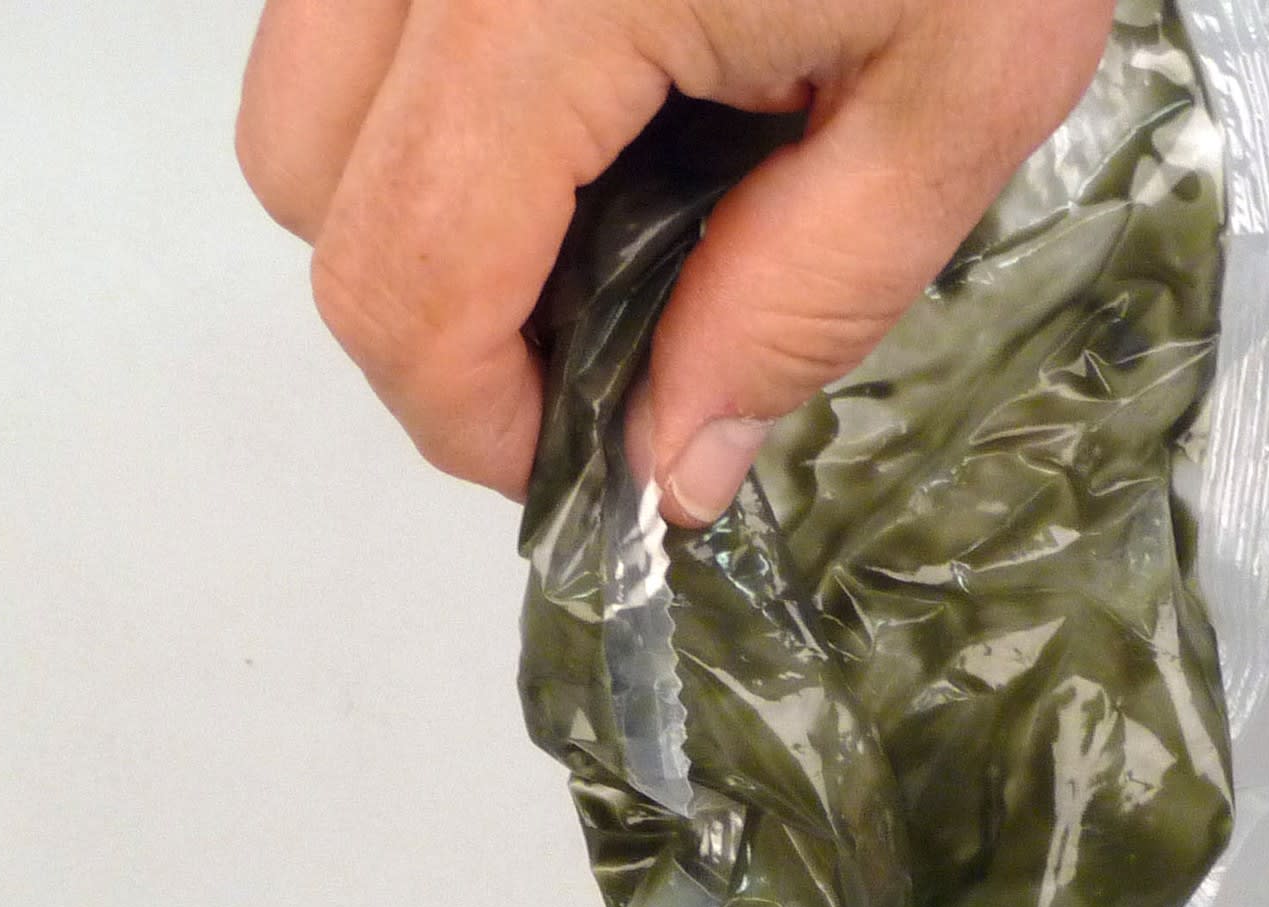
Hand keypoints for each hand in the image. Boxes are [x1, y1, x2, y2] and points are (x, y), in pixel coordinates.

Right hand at [236, 0, 1113, 520]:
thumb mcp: (964, 85)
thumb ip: (802, 296)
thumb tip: (671, 461)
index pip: (405, 279)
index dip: (474, 421)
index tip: (574, 463)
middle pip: (305, 191)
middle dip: (429, 313)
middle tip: (587, 348)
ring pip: (304, 83)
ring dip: (415, 190)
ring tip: (603, 201)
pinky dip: (432, 82)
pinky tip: (591, 87)